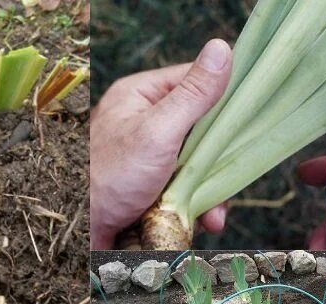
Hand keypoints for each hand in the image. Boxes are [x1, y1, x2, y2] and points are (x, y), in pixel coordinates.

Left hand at [90, 39, 232, 248]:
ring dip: (208, 192)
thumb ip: (192, 95)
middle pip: (199, 131)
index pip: (194, 83)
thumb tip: (221, 49)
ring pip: (194, 166)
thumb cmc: (107, 177)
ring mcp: (146, 159)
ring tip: (212, 217)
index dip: (223, 101)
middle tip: (225, 184)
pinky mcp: (147, 188)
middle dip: (216, 161)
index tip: (246, 122)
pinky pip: (182, 191)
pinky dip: (193, 208)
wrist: (79, 232)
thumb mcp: (157, 131)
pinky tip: (199, 224)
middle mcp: (143, 124)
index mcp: (140, 97)